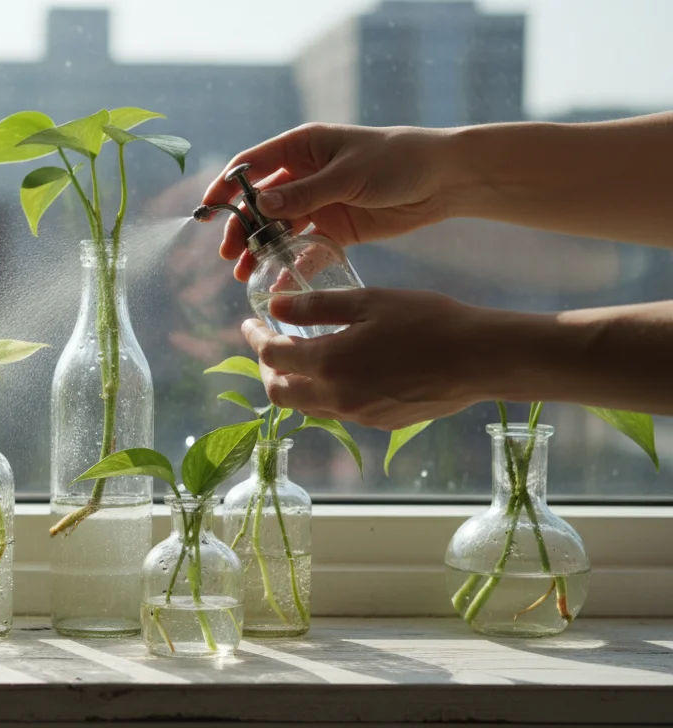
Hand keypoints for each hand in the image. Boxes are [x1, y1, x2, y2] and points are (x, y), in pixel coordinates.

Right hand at [202, 123, 454, 281]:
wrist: (443, 180)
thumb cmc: (397, 160)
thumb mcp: (348, 174)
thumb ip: (305, 193)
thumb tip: (260, 204)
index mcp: (302, 148)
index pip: (252, 165)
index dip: (227, 186)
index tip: (207, 210)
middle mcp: (304, 175)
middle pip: (259, 203)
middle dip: (241, 227)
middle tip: (229, 254)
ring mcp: (318, 203)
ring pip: (278, 228)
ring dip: (260, 249)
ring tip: (245, 274)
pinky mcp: (334, 228)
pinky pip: (304, 248)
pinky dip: (290, 264)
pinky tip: (278, 281)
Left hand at [241, 288, 490, 429]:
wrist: (480, 359)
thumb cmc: (428, 321)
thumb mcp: (369, 301)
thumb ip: (315, 306)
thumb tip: (274, 305)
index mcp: (330, 364)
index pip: (273, 355)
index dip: (255, 337)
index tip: (250, 324)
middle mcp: (338, 397)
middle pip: (281, 392)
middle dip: (267, 369)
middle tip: (269, 345)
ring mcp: (358, 415)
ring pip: (307, 407)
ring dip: (294, 385)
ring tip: (300, 360)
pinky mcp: (379, 423)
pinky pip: (337, 412)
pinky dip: (324, 394)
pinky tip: (337, 373)